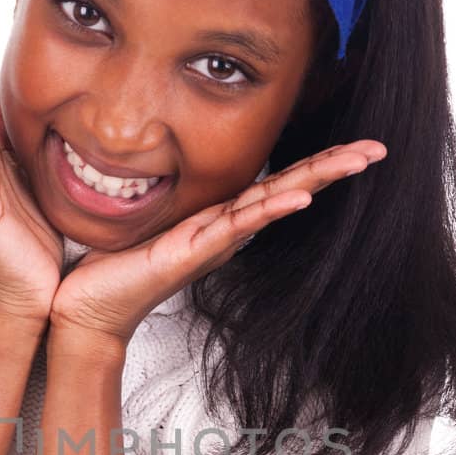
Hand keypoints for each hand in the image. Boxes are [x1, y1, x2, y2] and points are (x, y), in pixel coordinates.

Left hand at [48, 141, 387, 348]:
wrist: (80, 312)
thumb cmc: (101, 267)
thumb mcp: (131, 214)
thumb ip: (143, 181)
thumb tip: (134, 148)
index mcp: (210, 218)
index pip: (268, 182)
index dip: (308, 162)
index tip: (345, 141)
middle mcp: (219, 231)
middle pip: (286, 190)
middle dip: (331, 167)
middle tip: (375, 148)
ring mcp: (210, 244)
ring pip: (272, 204)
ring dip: (315, 181)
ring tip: (356, 162)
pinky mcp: (191, 255)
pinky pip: (235, 228)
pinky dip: (268, 211)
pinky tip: (298, 197)